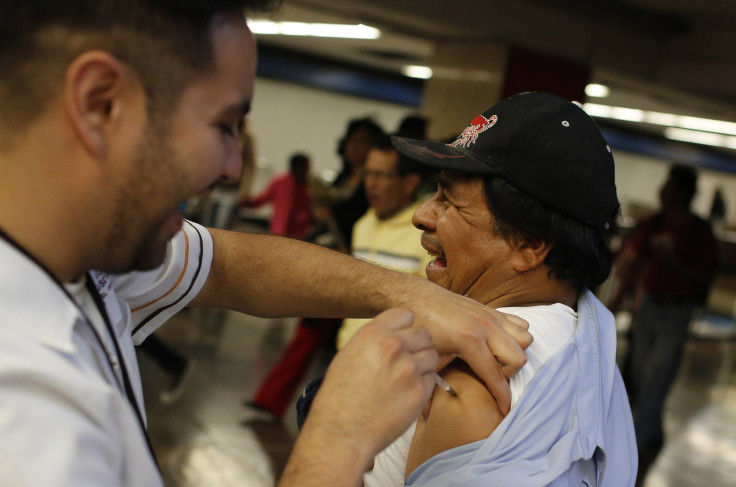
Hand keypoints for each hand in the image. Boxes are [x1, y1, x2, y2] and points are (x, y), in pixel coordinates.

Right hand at [284, 309, 437, 484]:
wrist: (341, 434)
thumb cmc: (339, 398)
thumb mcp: (349, 355)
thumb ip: (374, 340)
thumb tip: (394, 332)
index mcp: (372, 334)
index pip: (405, 314)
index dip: (404, 327)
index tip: (400, 338)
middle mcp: (393, 347)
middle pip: (424, 333)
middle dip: (417, 345)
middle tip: (405, 360)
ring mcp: (409, 369)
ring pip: (432, 355)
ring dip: (423, 364)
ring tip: (404, 378)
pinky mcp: (420, 392)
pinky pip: (431, 378)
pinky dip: (423, 384)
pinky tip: (404, 394)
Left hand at [409, 291, 531, 415]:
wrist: (413, 296)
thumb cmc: (418, 327)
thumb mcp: (428, 356)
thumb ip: (436, 381)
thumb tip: (431, 412)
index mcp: (469, 341)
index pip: (495, 376)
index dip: (502, 397)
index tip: (504, 411)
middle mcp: (485, 326)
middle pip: (519, 357)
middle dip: (508, 372)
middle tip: (487, 375)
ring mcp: (490, 315)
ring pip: (525, 337)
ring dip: (513, 351)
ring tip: (492, 358)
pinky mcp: (489, 309)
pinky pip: (519, 323)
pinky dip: (513, 336)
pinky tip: (495, 344)